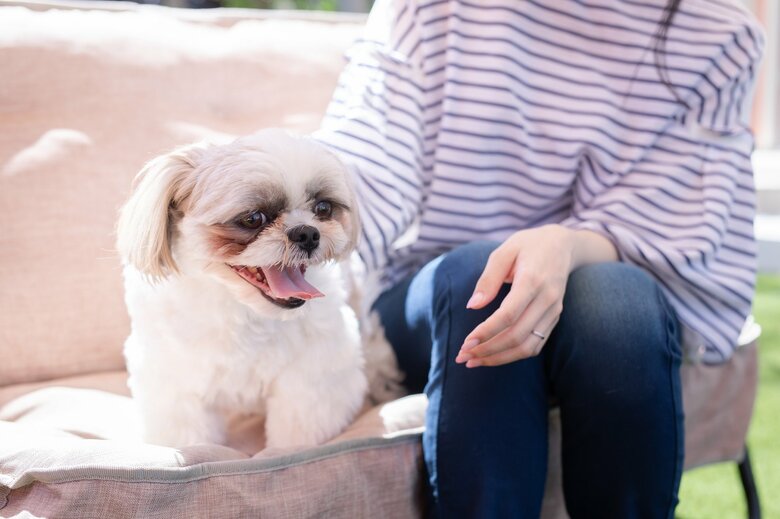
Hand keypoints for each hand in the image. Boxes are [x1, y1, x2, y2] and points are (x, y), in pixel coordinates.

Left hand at [454, 225, 616, 366]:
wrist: (562, 245)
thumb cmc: (528, 245)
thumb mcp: (504, 251)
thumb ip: (488, 279)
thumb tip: (472, 306)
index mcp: (533, 280)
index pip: (509, 315)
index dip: (486, 332)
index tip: (466, 342)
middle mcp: (547, 299)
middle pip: (517, 336)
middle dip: (488, 350)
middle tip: (463, 356)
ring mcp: (554, 311)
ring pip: (528, 346)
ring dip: (499, 358)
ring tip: (474, 360)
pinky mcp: (554, 318)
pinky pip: (536, 345)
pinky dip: (513, 355)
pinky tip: (493, 356)